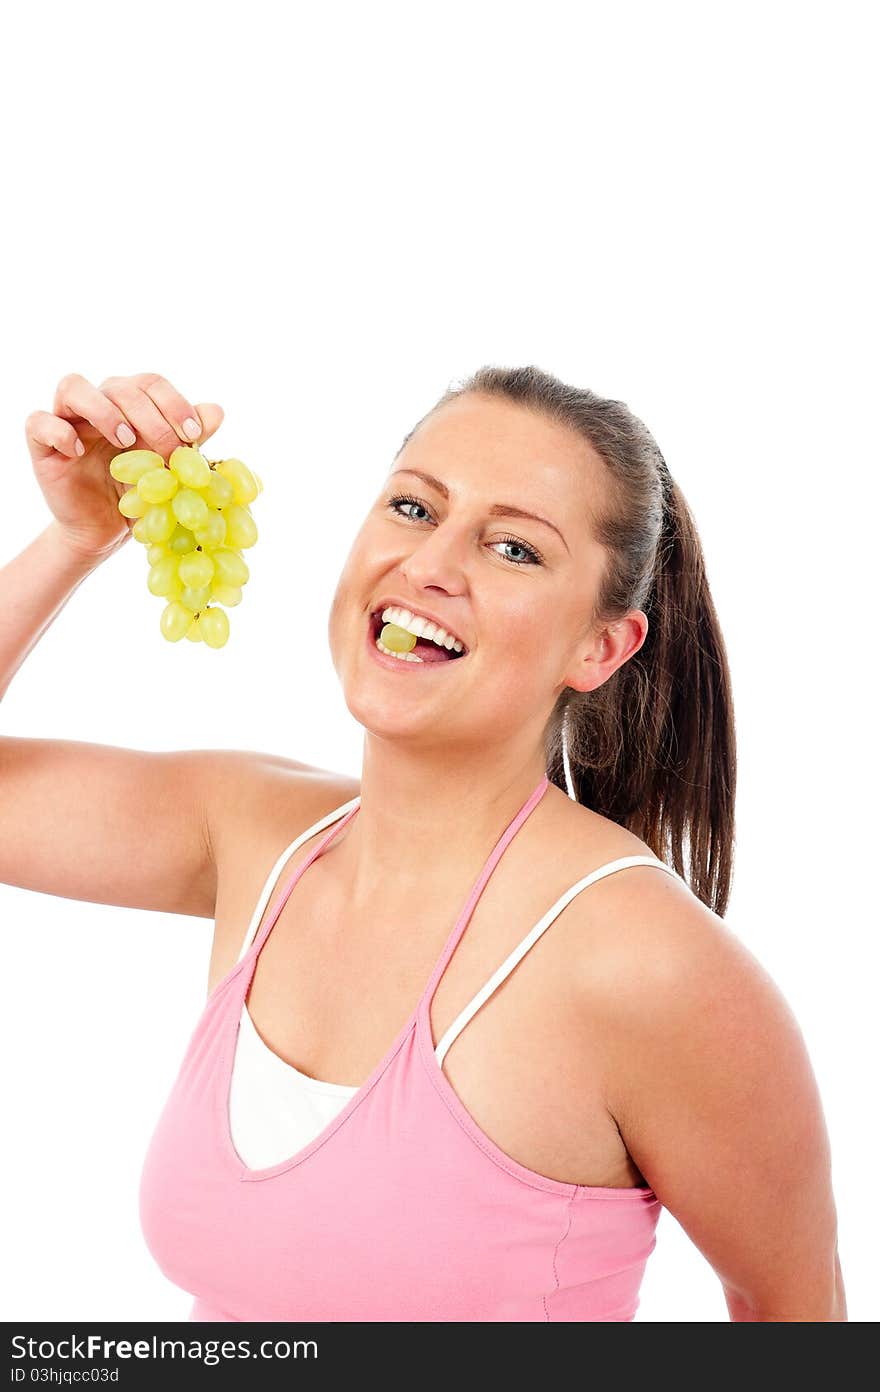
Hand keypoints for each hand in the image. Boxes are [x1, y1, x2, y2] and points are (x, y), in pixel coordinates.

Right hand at [25, 372, 224, 562]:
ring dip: (103, 409)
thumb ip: (190, 441)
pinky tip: (78, 451)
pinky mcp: (42, 444)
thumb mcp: (169, 472)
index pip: (150, 384)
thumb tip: (216, 411)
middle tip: (169, 449)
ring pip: (73, 387)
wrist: (105, 531)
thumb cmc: (138, 495)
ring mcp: (68, 420)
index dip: (173, 403)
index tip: (194, 435)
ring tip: (125, 440)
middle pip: (119, 385)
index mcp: (130, 405)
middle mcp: (98, 404)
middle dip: (150, 416)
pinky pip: (39, 422)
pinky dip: (59, 431)